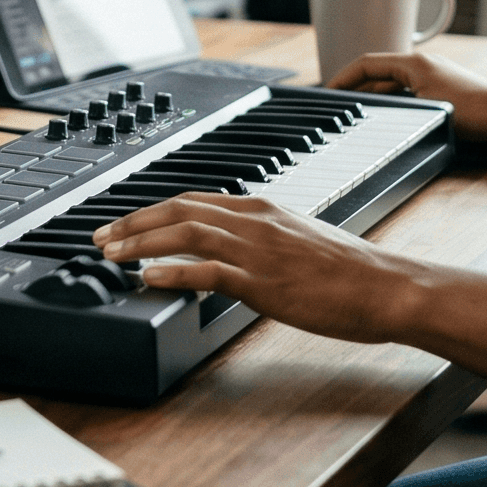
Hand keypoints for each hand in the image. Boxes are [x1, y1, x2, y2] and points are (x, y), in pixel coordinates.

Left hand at [95, 193, 430, 343]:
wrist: (386, 287)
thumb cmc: (349, 273)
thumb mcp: (298, 244)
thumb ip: (262, 244)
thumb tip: (230, 258)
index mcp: (262, 209)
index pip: (193, 199)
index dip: (151, 210)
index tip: (123, 223)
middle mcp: (255, 220)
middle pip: (179, 209)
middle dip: (133, 221)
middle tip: (100, 236)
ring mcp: (258, 249)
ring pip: (185, 233)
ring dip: (140, 242)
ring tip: (111, 255)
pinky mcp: (264, 281)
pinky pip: (207, 270)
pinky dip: (171, 271)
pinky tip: (148, 278)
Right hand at [324, 52, 486, 144]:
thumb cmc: (474, 112)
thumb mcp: (423, 110)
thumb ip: (390, 108)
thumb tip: (363, 111)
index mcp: (415, 63)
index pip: (367, 63)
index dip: (344, 77)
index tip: (328, 92)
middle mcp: (424, 67)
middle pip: (380, 76)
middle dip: (357, 91)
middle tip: (337, 109)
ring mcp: (436, 81)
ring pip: (395, 89)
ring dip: (376, 101)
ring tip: (358, 118)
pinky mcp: (447, 97)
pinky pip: (410, 99)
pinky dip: (395, 109)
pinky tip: (390, 126)